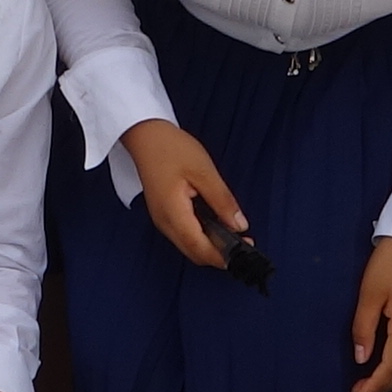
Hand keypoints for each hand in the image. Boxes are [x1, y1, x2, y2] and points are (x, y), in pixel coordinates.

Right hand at [125, 123, 250, 268]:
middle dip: (219, 254)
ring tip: (233, 233)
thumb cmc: (171, 149)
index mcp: (173, 214)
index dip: (224, 256)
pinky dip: (201, 237)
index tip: (245, 249)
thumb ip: (222, 201)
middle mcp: (165, 223)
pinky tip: (214, 225)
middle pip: (194, 253)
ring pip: (189, 247)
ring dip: (210, 246)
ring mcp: (162, 220)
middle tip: (244, 241)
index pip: (201, 249)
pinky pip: (183, 235)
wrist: (145, 136)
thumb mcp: (204, 172)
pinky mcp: (163, 214)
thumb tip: (239, 225)